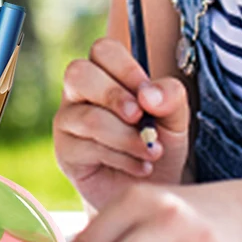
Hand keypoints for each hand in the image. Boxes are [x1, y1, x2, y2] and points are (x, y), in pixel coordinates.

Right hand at [53, 36, 190, 209]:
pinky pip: (88, 148)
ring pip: (88, 117)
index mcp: (105, 73)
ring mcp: (68, 121)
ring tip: (152, 152)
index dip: (126, 68)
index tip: (149, 95)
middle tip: (140, 117)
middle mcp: (80, 93)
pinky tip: (140, 167)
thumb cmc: (160, 145)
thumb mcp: (176, 120)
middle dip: (114, 95)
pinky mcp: (65, 152)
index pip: (102, 50)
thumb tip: (149, 95)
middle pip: (78, 73)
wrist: (154, 191)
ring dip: (126, 136)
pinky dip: (122, 158)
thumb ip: (170, 98)